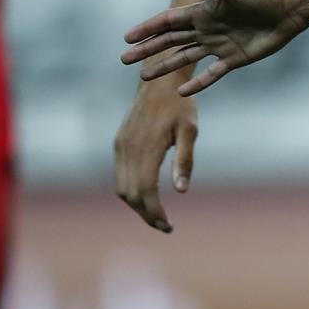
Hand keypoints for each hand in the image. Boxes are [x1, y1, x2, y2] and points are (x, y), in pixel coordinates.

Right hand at [112, 83, 197, 232]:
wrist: (159, 82)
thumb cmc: (181, 105)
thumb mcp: (190, 130)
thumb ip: (185, 160)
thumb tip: (182, 191)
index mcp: (146, 148)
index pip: (145, 191)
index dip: (154, 212)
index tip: (168, 226)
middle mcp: (128, 150)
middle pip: (130, 195)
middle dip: (146, 214)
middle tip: (166, 226)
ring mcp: (120, 147)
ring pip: (121, 188)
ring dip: (137, 205)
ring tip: (157, 215)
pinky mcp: (119, 144)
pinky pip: (120, 176)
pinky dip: (131, 191)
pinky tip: (147, 196)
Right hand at [120, 0, 306, 93]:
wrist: (289, 10)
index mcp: (203, 12)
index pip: (168, 22)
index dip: (148, 28)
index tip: (127, 38)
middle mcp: (207, 29)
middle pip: (170, 41)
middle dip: (148, 50)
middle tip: (125, 59)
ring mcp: (219, 45)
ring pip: (185, 58)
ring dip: (165, 67)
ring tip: (144, 77)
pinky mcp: (234, 59)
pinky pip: (211, 73)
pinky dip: (197, 82)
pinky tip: (181, 92)